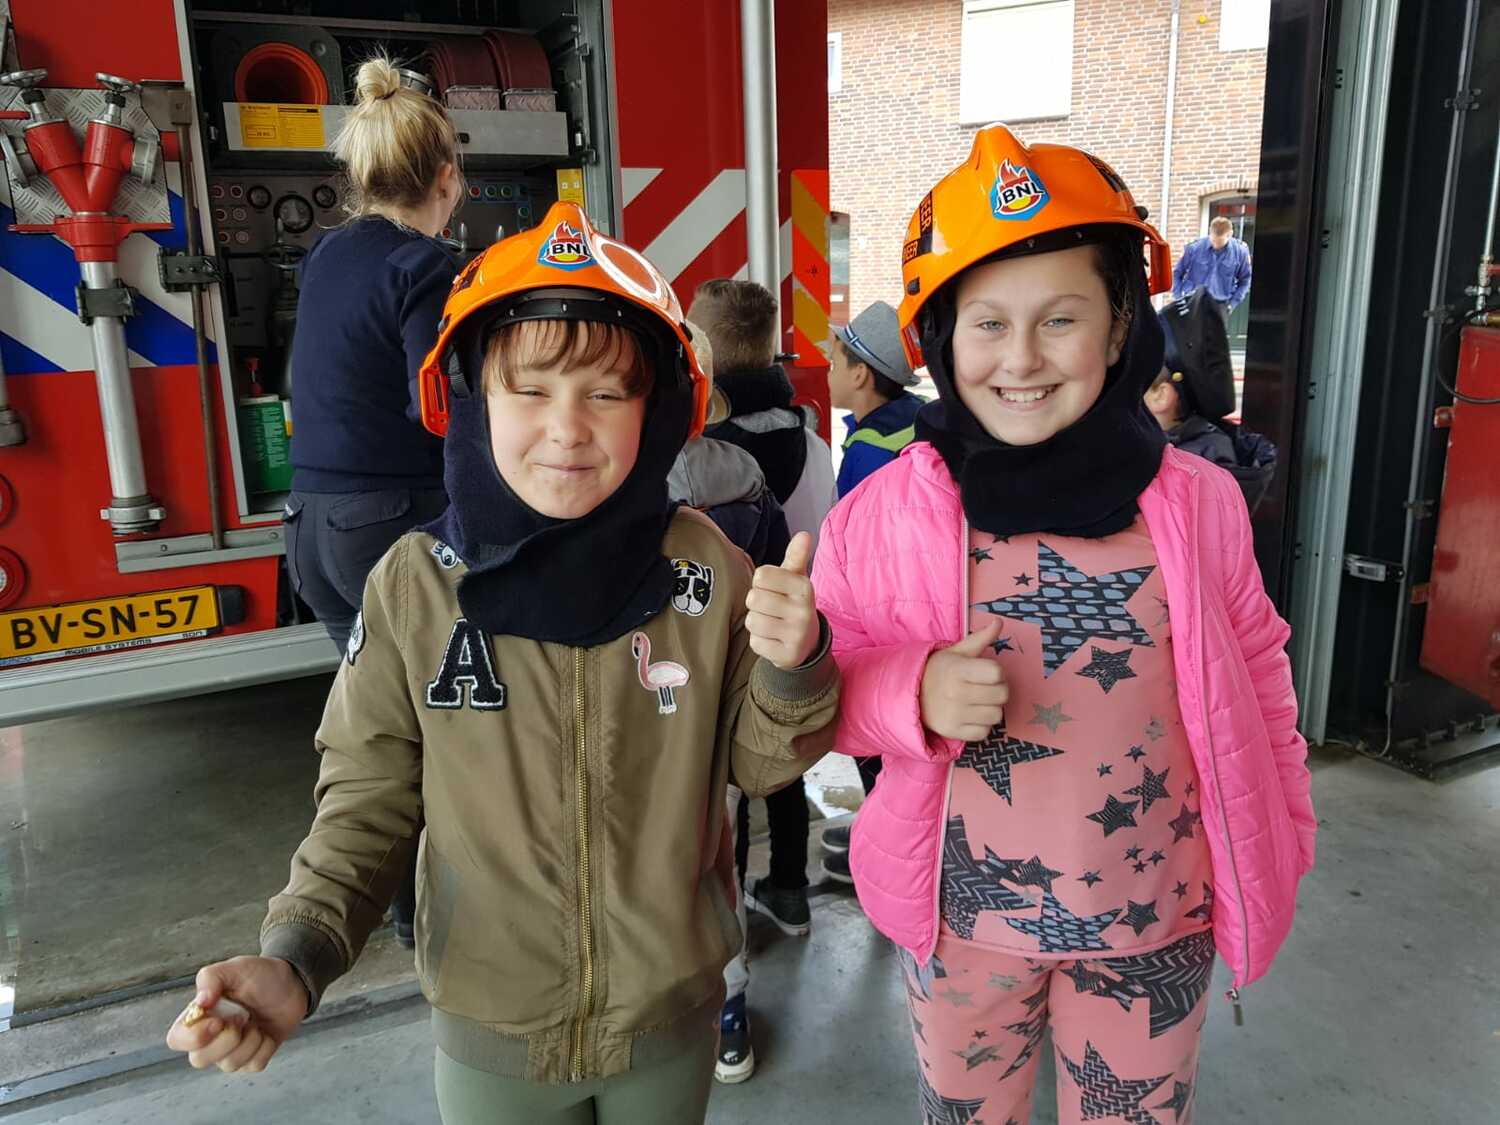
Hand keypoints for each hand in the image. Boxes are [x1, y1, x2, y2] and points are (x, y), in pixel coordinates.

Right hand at [165, 956, 307, 1073]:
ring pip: (229, 1065)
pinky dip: (265, 1047)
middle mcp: (210, 1038)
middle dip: (225, 1041)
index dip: (193, 1037)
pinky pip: (254, 1065)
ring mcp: (231, 1051)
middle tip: (242, 1018)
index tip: (217, 1021)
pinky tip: (266, 1031)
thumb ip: (211, 978)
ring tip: (255, 1020)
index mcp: (199, 1017)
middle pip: (199, 1060)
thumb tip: (200, 1002)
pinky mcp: (252, 1059)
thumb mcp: (235, 968)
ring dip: (249, 1040)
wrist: (292, 983)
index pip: (176, 1040)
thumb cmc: (259, 975)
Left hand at [745, 532, 820, 670]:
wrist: (807, 642)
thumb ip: (796, 556)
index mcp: (804, 587)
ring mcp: (797, 634)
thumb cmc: (793, 603)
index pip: (761, 575)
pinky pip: (756, 643)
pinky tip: (773, 639)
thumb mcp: (796, 579)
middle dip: (756, 604)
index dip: (761, 583)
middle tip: (771, 608)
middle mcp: (804, 611)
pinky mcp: (788, 655)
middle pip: (753, 599)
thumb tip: (805, 534)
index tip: (774, 590)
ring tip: (772, 623)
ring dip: (757, 622)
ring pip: (753, 621)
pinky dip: (760, 641)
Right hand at [919, 620, 1009, 741]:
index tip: (987, 673)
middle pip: (1002, 695)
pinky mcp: (953, 732)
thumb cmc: (939, 670)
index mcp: (958, 670)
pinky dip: (981, 725)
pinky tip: (971, 715)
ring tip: (978, 701)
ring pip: (996, 715)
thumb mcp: (957, 651)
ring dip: (991, 708)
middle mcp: (956, 693)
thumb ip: (981, 638)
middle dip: (998, 690)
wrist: (911, 693)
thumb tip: (999, 621)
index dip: (997, 672)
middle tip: (985, 688)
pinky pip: (984, 732)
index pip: (997, 673)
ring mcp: (955, 714)